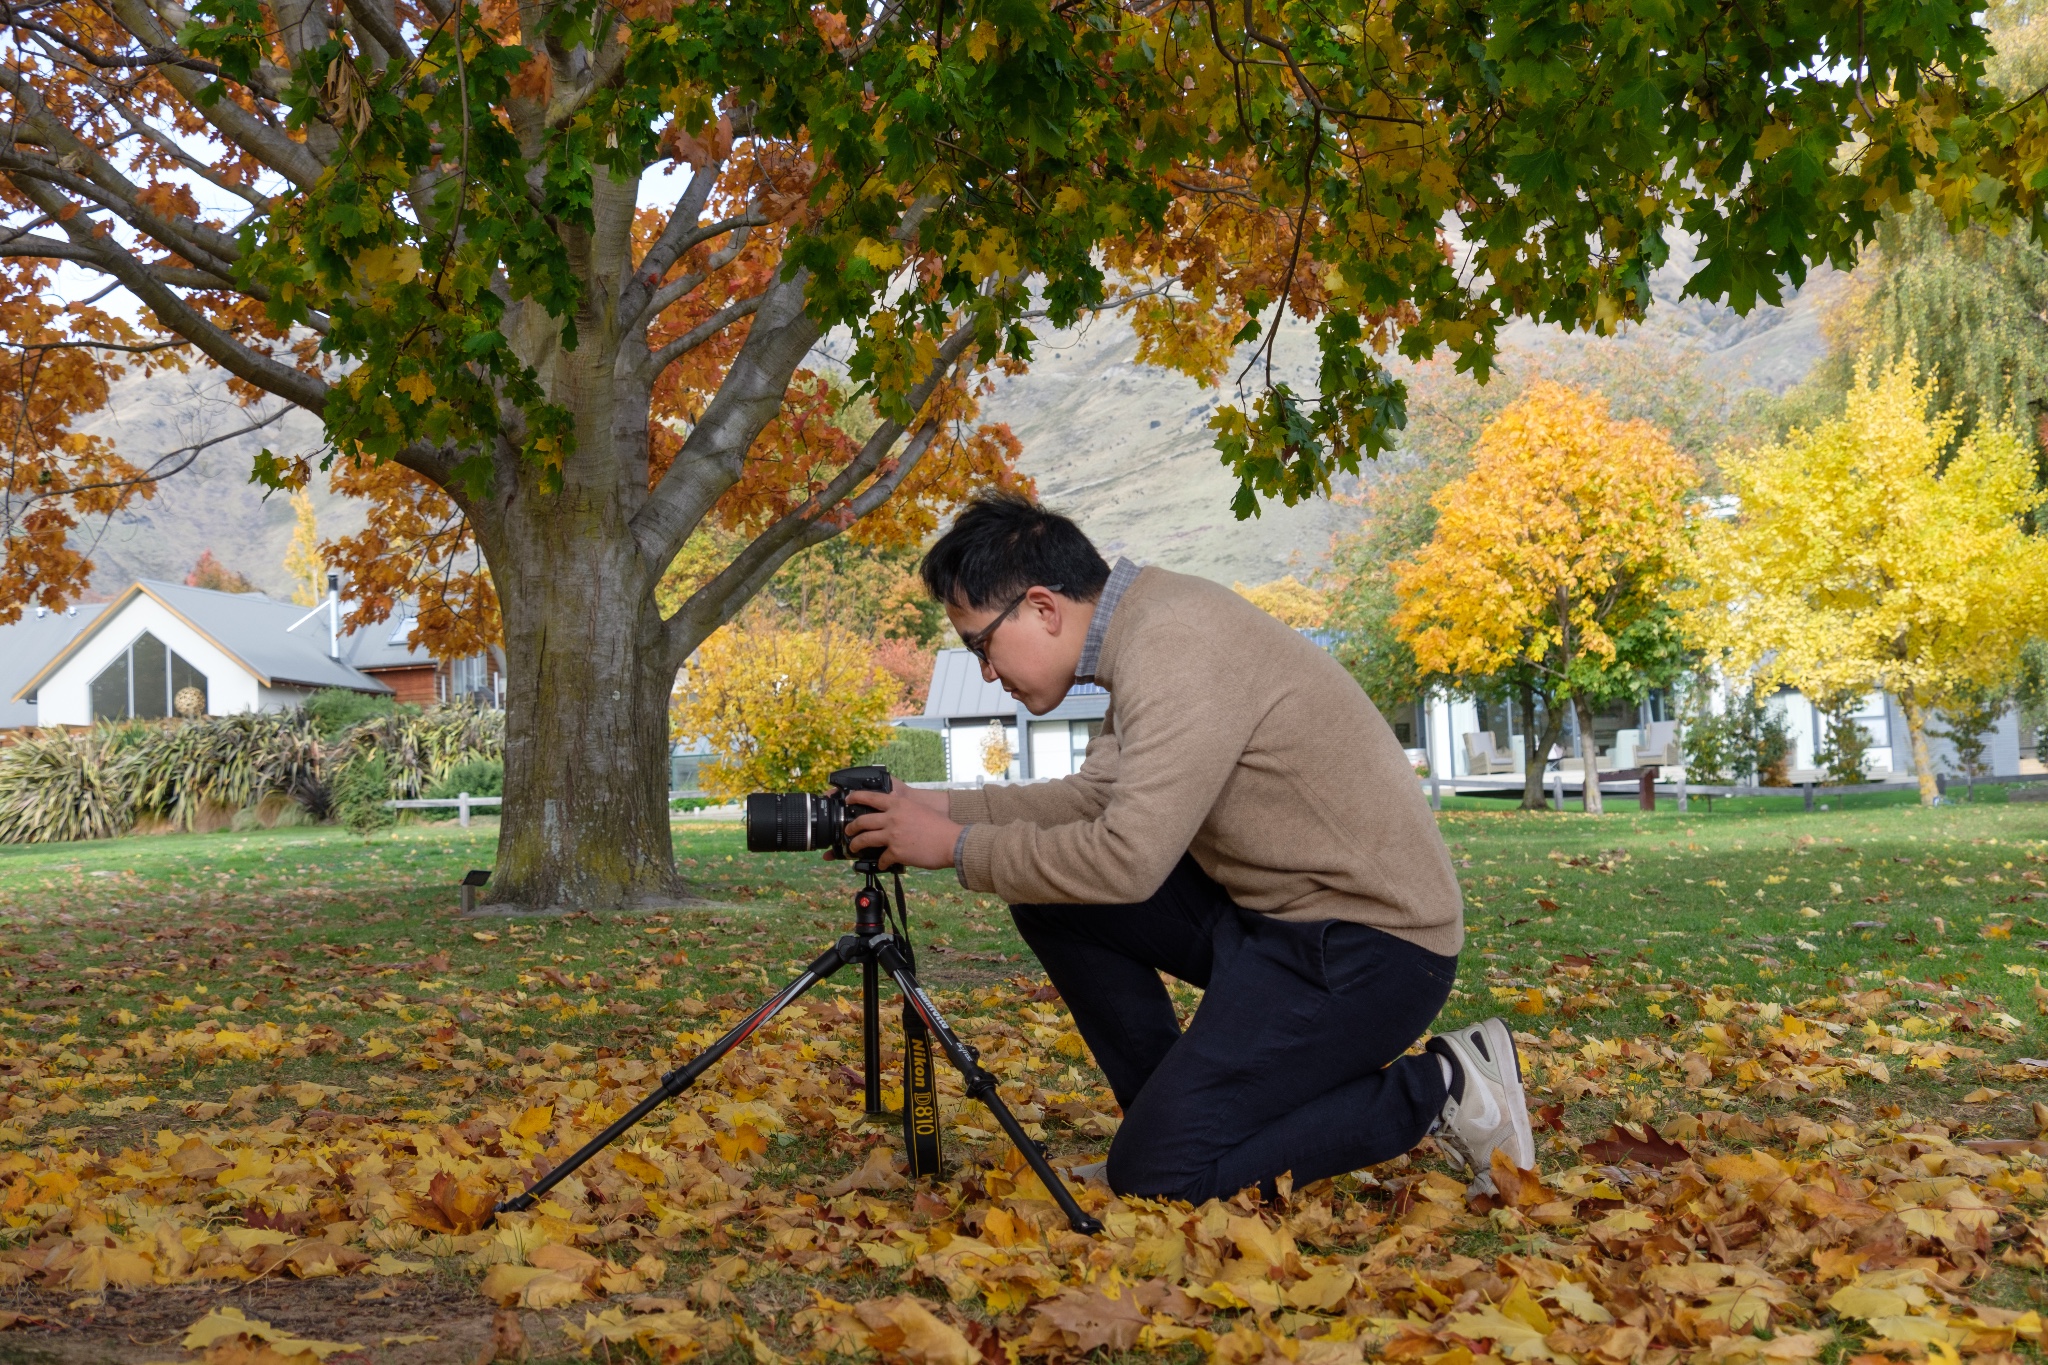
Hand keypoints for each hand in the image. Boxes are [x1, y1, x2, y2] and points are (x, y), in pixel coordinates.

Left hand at [843, 785, 962, 871]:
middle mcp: (892, 818)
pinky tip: (883, 864)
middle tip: (848, 830)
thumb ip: (904, 809)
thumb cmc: (941, 826)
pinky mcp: (896, 852)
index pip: (871, 797)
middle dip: (851, 827)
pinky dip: (881, 863)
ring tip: (854, 848)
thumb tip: (893, 812)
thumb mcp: (919, 809)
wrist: (952, 842)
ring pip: (865, 839)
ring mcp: (893, 835)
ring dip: (857, 845)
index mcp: (899, 805)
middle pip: (863, 821)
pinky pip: (882, 859)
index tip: (849, 799)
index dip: (856, 797)